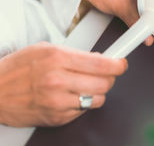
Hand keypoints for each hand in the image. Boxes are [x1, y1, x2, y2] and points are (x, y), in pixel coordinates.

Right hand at [0, 42, 126, 126]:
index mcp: (57, 58)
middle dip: (110, 78)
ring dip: (98, 92)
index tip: (121, 64)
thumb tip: (102, 58)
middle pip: (105, 83)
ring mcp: (57, 102)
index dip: (118, 64)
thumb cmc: (18, 68)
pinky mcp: (56, 118)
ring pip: (97, 99)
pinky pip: (83, 111)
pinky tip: (71, 95)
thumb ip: (75, 53)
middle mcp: (58, 81)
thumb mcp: (46, 49)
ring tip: (86, 85)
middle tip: (106, 74)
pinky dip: (82, 103)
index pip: (102, 64)